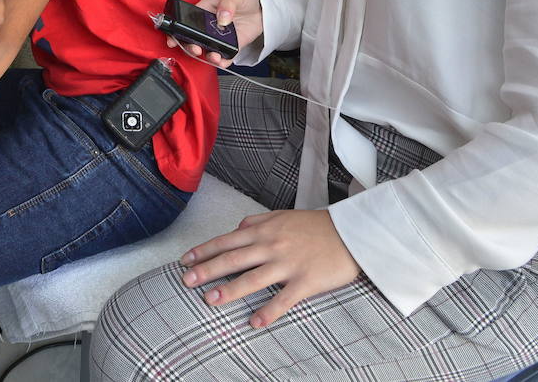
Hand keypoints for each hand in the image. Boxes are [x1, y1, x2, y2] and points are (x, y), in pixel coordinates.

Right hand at [166, 0, 261, 67]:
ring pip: (208, 50)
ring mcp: (219, 37)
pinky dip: (223, 62)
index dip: (177, 31)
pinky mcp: (232, 45)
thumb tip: (222, 18)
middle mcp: (208, 26)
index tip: (173, 38)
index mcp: (204, 11)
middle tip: (195, 48)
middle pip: (194, 39)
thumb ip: (227, 5)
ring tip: (213, 57)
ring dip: (207, 56)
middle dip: (191, 46)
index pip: (186, 21)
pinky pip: (224, 56)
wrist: (263, 7)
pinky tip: (223, 61)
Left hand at [180, 209, 359, 326]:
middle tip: (186, 281)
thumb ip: (257, 220)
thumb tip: (236, 228)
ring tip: (210, 300)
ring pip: (253, 278)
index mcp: (264, 230)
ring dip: (230, 290)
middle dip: (207, 270)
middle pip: (233, 259)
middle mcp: (272, 246)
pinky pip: (284, 299)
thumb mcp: (282, 215)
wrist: (352, 232)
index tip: (185, 260)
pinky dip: (268, 311)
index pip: (227, 241)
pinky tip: (254, 322)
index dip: (204, 251)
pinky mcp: (306, 281)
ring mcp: (288, 264)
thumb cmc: (316, 225)